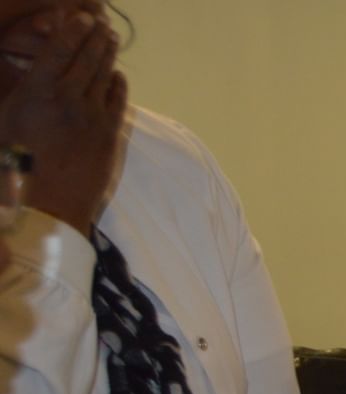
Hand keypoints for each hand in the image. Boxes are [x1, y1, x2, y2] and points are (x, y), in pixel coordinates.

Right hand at [0, 11, 126, 234]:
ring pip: (104, 77)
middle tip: (100, 21)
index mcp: (37, 91)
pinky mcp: (109, 137)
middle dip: (94, 36)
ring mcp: (93, 118)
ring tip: (111, 39)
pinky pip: (117, 103)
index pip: (59, 49)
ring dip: (108, 55)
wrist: (44, 206)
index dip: (71, 28)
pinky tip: (118, 76)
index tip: (78, 15)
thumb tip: (29, 76)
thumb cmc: (13, 163)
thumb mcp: (4, 117)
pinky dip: (118, 85)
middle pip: (87, 58)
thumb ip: (19, 90)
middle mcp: (68, 99)